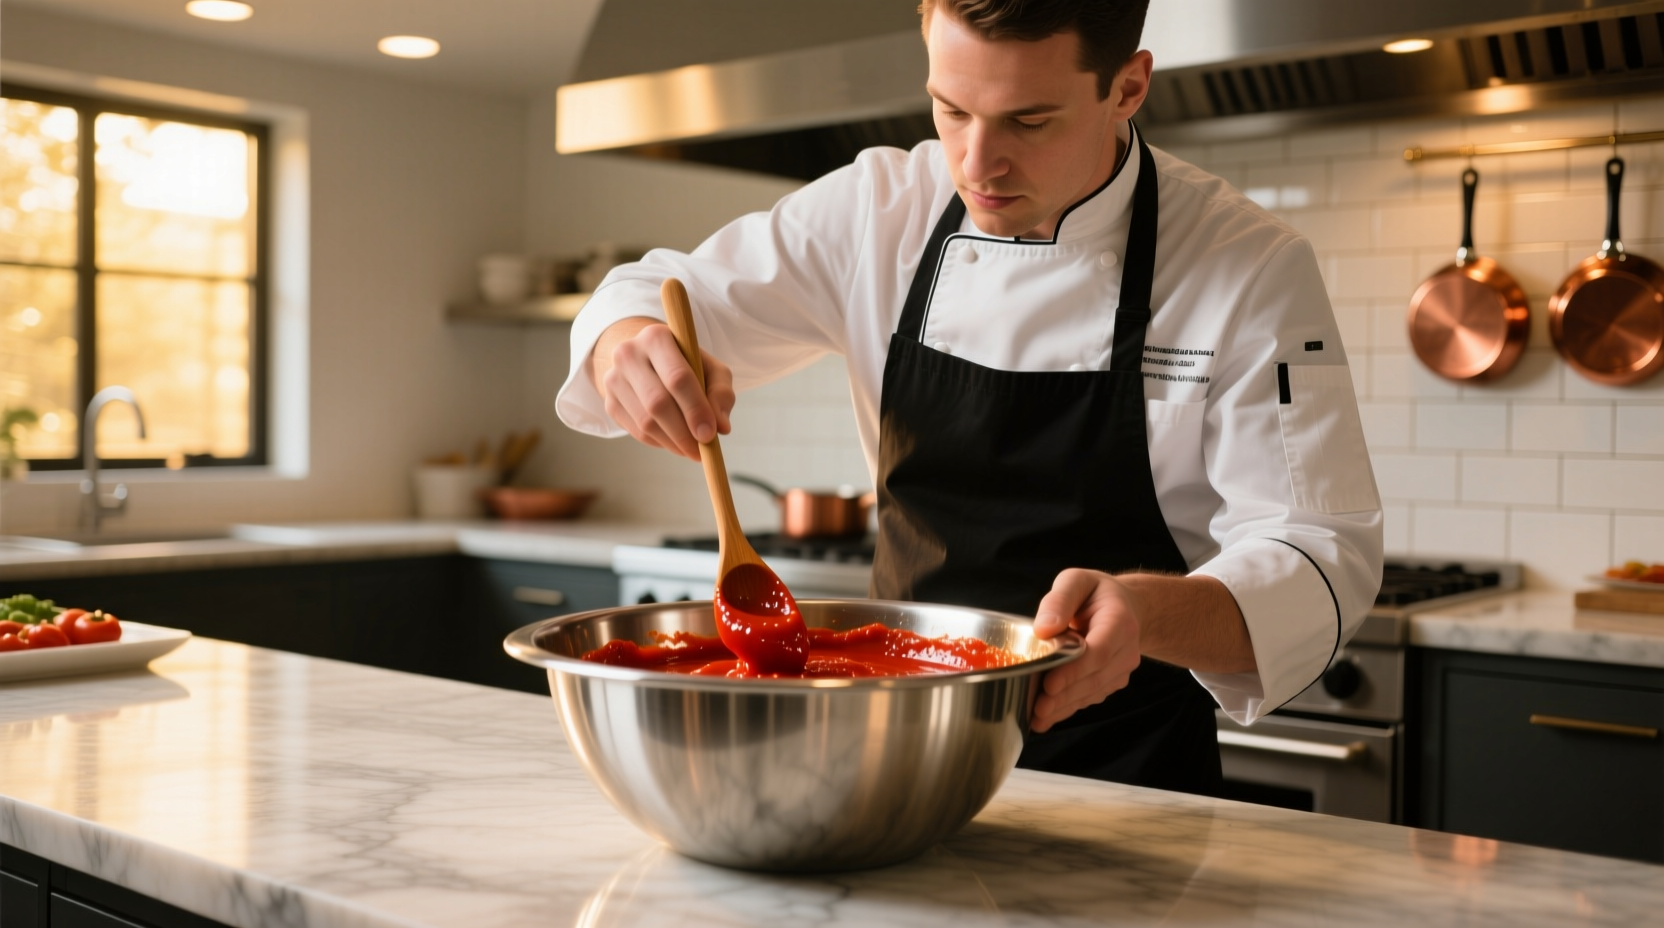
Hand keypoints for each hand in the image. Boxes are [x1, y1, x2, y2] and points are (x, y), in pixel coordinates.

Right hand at [596, 319, 735, 460]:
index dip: (695, 409)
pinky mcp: (609, 402)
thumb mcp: (711, 369)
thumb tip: (721, 427)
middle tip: (702, 450)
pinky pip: (636, 431)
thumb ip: (721, 394)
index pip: (677, 377)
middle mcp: (629, 354)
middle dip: (683, 432)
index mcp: (656, 337)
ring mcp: (614, 379)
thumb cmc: (686, 365)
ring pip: (645, 421)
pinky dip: (659, 443)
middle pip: (657, 402)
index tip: (709, 434)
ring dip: (672, 442)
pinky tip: (674, 442)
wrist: (647, 360)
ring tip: (692, 450)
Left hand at [1029, 568, 1143, 733]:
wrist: (1127, 606)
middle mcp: (1127, 649)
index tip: (1050, 685)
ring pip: (1093, 692)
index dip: (1074, 671)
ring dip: (1065, 707)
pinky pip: (1091, 696)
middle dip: (1065, 696)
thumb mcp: (1076, 581)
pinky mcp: (1113, 681)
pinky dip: (1069, 707)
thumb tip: (1043, 629)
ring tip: (1037, 718)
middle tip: (1038, 708)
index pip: (1099, 652)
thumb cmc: (1096, 593)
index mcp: (1120, 621)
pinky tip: (1047, 716)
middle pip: (1095, 678)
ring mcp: (1122, 669)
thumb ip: (1059, 600)